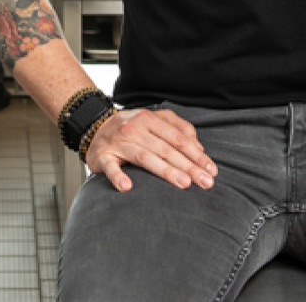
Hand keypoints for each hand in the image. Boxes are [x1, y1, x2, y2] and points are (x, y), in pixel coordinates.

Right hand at [83, 108, 217, 193]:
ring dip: (165, 171)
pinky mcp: (102, 156)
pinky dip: (118, 176)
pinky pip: (110, 167)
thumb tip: (199, 147)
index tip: (211, 170)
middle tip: (205, 182)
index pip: (179, 138)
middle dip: (189, 166)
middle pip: (166, 149)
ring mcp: (118, 143)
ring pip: (145, 157)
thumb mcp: (154, 120)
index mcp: (149, 119)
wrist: (94, 127)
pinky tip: (127, 186)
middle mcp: (135, 128)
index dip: (197, 155)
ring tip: (183, 183)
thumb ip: (178, 128)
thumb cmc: (131, 128)